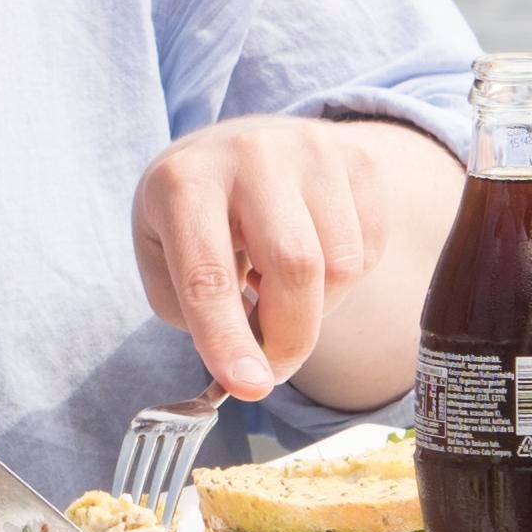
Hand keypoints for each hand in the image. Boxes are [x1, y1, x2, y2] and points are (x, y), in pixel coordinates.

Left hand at [136, 116, 449, 402]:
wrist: (237, 144)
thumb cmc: (193, 212)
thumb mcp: (162, 254)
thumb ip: (194, 312)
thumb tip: (248, 370)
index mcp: (185, 182)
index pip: (209, 274)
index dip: (228, 339)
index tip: (250, 388)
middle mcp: (252, 154)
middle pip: (295, 268)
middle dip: (289, 339)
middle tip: (270, 366)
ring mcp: (313, 150)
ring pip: (342, 267)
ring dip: (315, 306)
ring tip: (276, 285)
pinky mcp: (359, 160)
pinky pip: (369, 251)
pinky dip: (341, 280)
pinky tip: (308, 254)